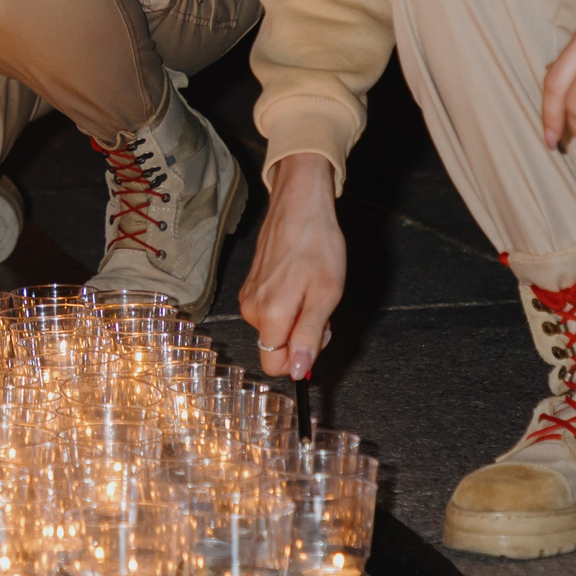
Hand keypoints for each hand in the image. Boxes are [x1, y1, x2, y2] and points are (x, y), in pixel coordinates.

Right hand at [237, 154, 343, 379]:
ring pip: (274, 328)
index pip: (275, 365)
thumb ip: (309, 337)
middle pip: (275, 346)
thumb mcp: (326, 295)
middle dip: (300, 337)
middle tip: (321, 307)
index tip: (319, 336)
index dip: (300, 359)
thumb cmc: (317, 244)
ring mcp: (249, 296)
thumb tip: (297, 370)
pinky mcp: (250, 286)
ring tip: (311, 288)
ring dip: (295, 319)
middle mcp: (252, 309)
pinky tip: (300, 281)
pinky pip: (269, 312)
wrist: (300, 205)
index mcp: (269, 315)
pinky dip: (287, 305)